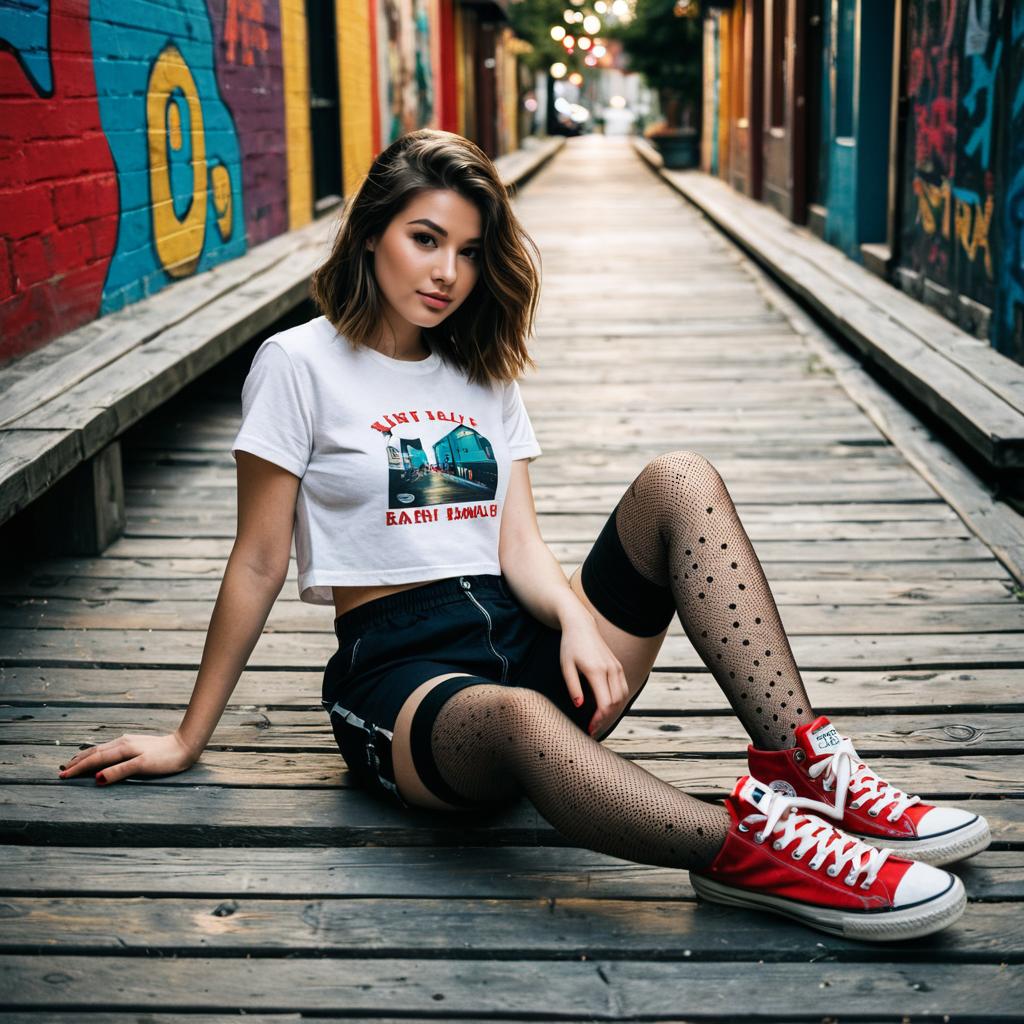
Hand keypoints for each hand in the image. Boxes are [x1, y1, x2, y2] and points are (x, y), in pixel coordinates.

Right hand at [57, 731, 197, 785]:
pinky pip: (109, 748)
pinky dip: (98, 753)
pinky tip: (98, 754)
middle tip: (62, 771)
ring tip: (74, 762)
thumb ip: (120, 771)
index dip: (78, 768)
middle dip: (77, 761)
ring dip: (86, 756)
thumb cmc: (166, 759)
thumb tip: (96, 778)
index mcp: (123, 748)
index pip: (95, 759)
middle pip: (95, 752)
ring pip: (101, 748)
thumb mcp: (143, 766)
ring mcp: (128, 741)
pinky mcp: (135, 742)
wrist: (185, 745)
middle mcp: (122, 742)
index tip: (62, 776)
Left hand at [559, 612, 629, 737]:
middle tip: (592, 728)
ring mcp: (617, 667)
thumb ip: (573, 687)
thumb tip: (580, 706)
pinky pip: (623, 688)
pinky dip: (618, 701)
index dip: (599, 720)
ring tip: (599, 720)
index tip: (589, 728)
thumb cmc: (570, 646)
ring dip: (613, 711)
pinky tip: (606, 707)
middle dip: (605, 719)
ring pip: (623, 697)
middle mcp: (611, 669)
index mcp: (596, 671)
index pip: (605, 703)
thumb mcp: (566, 666)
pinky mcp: (618, 666)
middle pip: (616, 703)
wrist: (581, 625)